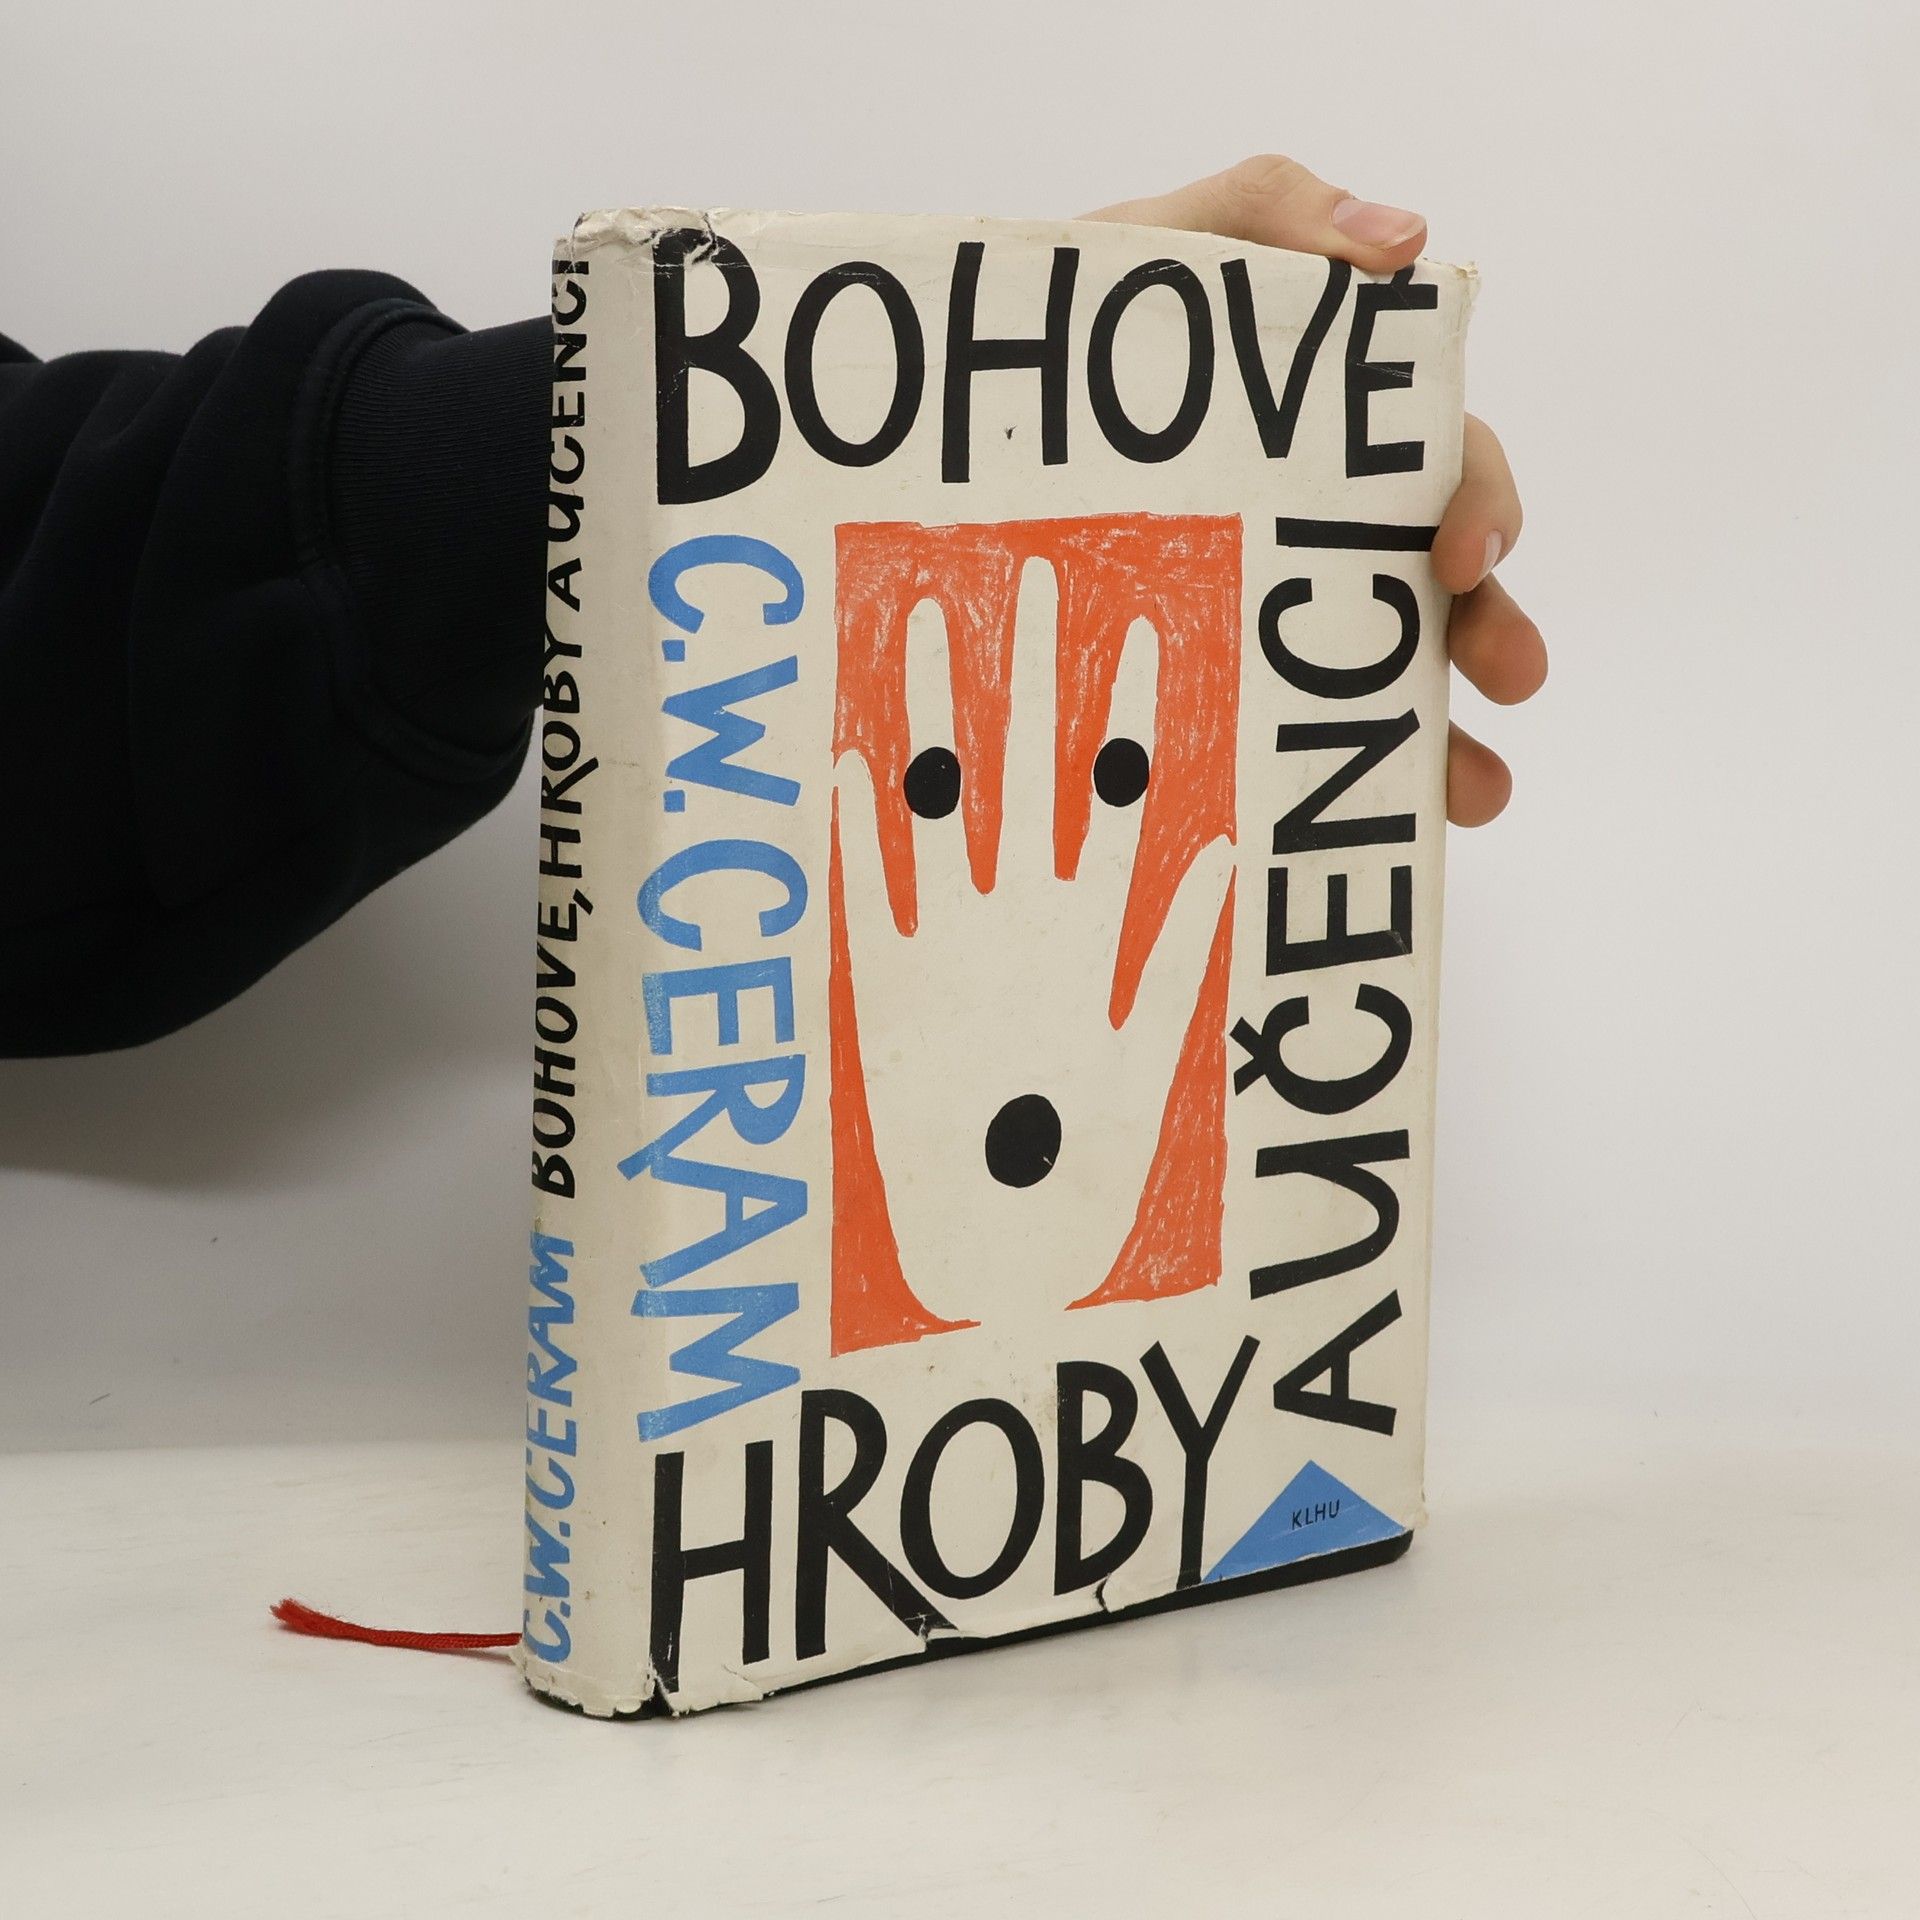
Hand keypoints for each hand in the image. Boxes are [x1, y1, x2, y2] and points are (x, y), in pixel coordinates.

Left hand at [833, 565, 1231, 1325]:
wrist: (991, 1265)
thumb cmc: (1082, 1181)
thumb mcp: (1154, 1069)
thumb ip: (1180, 959)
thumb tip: (1218, 856)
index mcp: (1096, 939)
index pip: (1122, 792)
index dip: (1131, 707)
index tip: (1141, 624)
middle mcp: (1020, 926)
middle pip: (1029, 769)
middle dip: (1036, 669)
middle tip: (1037, 576)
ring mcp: (944, 950)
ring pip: (942, 804)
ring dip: (937, 710)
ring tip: (929, 620)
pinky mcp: (876, 987)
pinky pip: (861, 887)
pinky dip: (852, 826)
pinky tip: (842, 753)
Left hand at [1086, 156, 1545, 826]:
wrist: (944, 444)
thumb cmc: (1059, 346)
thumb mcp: (1147, 255)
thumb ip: (1264, 212)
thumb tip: (1410, 243)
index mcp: (1325, 437)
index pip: (1434, 462)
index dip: (1476, 499)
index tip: (1462, 553)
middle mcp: (1316, 527)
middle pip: (1436, 581)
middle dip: (1492, 627)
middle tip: (1515, 670)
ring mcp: (1268, 613)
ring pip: (1386, 680)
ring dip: (1450, 736)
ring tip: (1479, 792)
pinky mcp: (1210, 687)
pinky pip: (1295, 745)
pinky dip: (1353, 786)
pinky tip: (1387, 827)